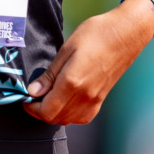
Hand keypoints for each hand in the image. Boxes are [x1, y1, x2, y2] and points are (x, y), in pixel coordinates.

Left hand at [23, 0, 153, 125]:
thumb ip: (50, 74)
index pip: (47, 111)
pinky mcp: (101, 99)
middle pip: (55, 118)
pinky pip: (81, 117)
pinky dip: (69, 114)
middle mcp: (85, 96)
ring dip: (54, 113)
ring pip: (68, 120)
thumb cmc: (97, 34)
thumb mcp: (66, 49)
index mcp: (73, 82)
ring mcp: (95, 100)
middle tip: (35, 96)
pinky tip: (65, 101)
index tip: (27, 97)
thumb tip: (34, 91)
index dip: (32, 108)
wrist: (126, 34)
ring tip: (48, 96)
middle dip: (40, 111)